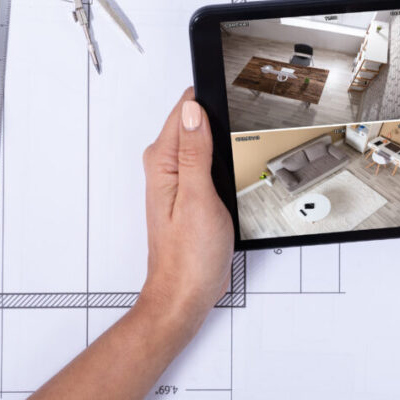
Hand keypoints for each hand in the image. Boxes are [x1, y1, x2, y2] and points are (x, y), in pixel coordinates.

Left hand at [139, 88, 233, 334]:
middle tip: (236, 139)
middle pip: (193, 124)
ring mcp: (177, 181)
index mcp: (162, 162)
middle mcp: (165, 168)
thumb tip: (194, 111)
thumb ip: (195, 152)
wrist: (186, 294)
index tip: (229, 105)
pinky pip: (206, 164)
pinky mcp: (190, 193)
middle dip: (217, 122)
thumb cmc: (189, 256)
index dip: (208, 105)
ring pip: (202, 143)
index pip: (184, 112)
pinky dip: (221, 164)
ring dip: (220, 145)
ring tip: (235, 159)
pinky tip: (230, 177)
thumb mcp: (198, 198)